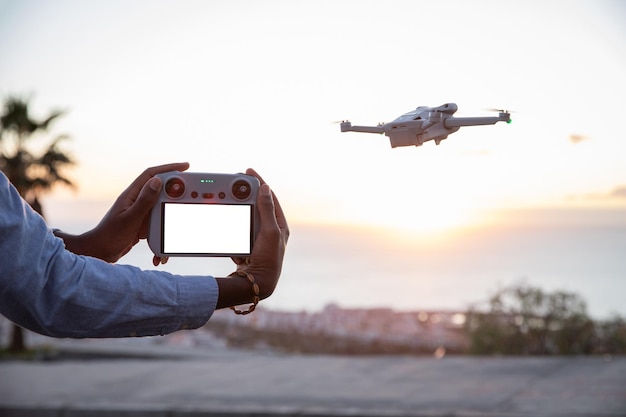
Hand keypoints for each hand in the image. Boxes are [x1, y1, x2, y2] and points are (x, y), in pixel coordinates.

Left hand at [57, 162, 188, 262]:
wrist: (99, 252)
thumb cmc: (110, 235)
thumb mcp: (130, 218)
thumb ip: (144, 200)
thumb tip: (157, 181)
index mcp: (132, 195)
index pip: (152, 175)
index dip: (169, 168)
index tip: (186, 166)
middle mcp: (137, 201)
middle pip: (162, 190)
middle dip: (178, 192)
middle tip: (194, 194)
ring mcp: (140, 212)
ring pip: (162, 208)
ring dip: (171, 218)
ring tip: (180, 225)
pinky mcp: (142, 224)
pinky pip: (158, 224)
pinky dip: (163, 236)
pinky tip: (161, 251)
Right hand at [216, 168, 288, 307]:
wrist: (257, 284)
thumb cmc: (268, 259)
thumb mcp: (269, 232)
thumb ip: (267, 210)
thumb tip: (265, 188)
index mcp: (280, 225)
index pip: (269, 197)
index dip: (259, 182)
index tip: (248, 171)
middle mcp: (271, 231)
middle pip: (257, 206)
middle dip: (245, 196)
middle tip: (233, 184)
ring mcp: (259, 240)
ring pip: (245, 219)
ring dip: (237, 215)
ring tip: (229, 208)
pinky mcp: (248, 248)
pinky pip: (238, 234)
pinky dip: (233, 232)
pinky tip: (232, 236)